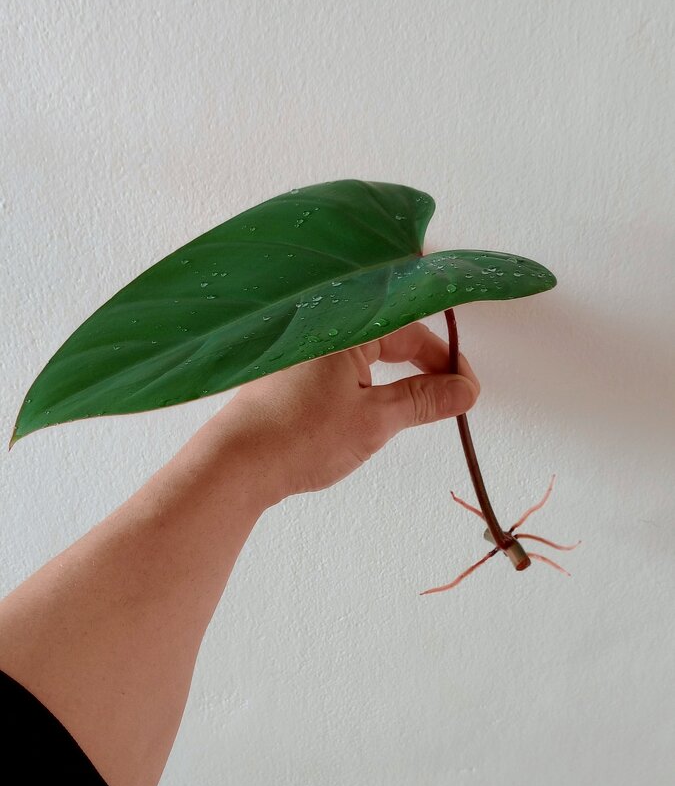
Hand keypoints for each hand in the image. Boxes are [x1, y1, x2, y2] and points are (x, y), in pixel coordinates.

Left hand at [228, 322, 479, 501]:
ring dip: (395, 370)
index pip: (412, 327)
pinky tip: (372, 403)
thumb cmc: (299, 437)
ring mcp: (300, 345)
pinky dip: (364, 377)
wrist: (234, 463)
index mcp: (345, 323)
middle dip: (424, 362)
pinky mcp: (286, 368)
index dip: (445, 357)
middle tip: (449, 395)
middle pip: (388, 330)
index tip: (466, 387)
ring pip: (363, 346)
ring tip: (417, 402)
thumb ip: (424, 400)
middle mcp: (320, 322)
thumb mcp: (374, 420)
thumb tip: (465, 391)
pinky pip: (338, 360)